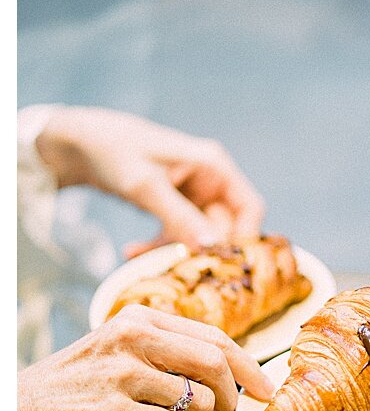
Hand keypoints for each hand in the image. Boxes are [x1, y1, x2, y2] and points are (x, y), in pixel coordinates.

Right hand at [17, 305, 274, 410]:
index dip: (249, 366)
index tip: (265, 388)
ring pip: (198, 398)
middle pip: (216, 363)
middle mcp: (133, 338)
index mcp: (141, 318)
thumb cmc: (77, 383)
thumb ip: (167, 350)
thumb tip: (228, 372)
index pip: (215, 337)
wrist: (17, 410)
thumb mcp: (119, 347)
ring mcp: (122, 374)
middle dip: (234, 396)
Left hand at [35, 106, 264, 256]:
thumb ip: (180, 217)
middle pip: (224, 225)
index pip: (249, 208)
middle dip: (200, 249)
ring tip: (141, 258)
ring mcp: (193, 194)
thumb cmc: (116, 151)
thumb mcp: (146, 187)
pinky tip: (131, 250)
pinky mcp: (175, 204)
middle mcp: (210, 180)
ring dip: (174, 250)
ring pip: (199, 234)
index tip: (223, 263)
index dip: (244, 237)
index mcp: (214, 167)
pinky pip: (178, 232)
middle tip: (175, 268)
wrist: (80, 142)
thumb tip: (212, 246)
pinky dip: (158, 244)